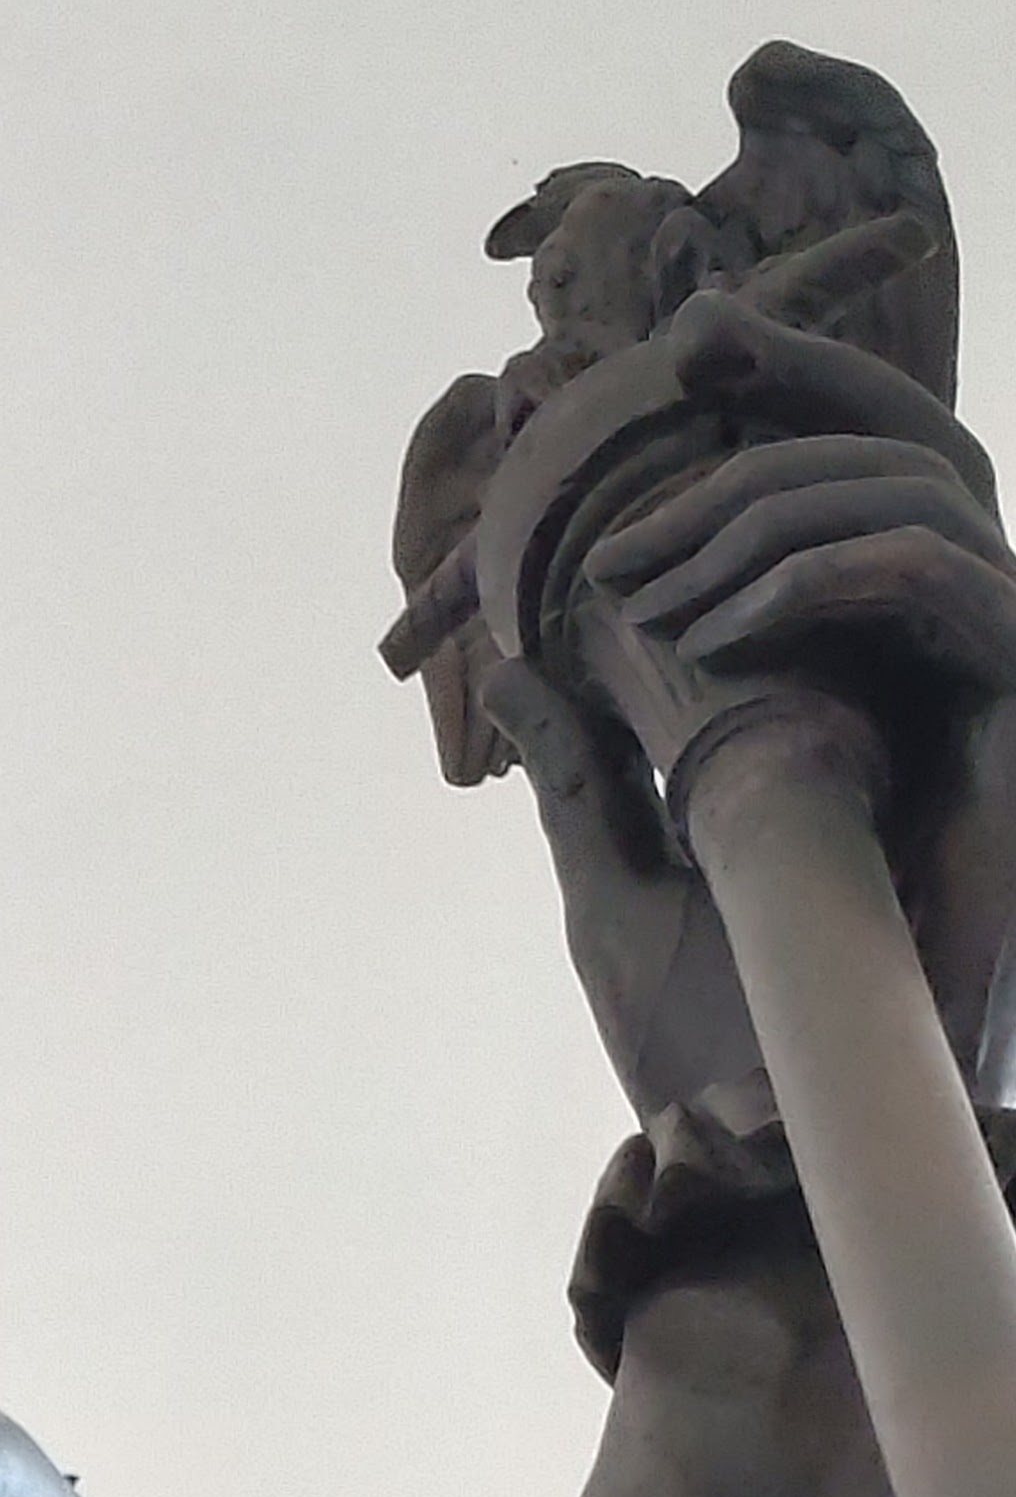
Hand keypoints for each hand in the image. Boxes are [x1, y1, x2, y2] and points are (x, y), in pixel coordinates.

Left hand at [484, 312, 1015, 1123]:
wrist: (793, 1159)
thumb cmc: (721, 1047)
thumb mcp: (629, 889)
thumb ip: (592, 777)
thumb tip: (529, 673)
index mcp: (865, 687)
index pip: (849, 492)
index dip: (794, 391)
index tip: (690, 337)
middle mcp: (941, 665)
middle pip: (910, 446)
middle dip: (803, 379)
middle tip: (686, 361)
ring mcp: (989, 682)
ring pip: (925, 491)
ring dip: (777, 502)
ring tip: (657, 579)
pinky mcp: (1013, 714)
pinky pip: (942, 582)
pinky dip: (828, 574)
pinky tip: (724, 625)